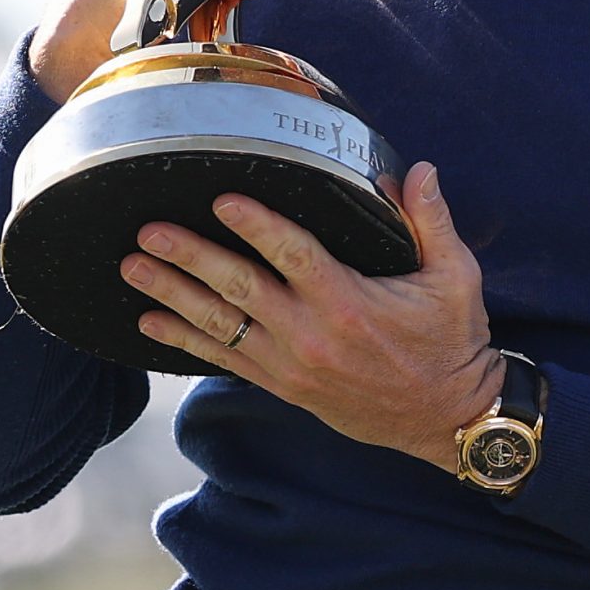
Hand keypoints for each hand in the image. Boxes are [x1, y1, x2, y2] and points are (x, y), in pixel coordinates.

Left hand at [119, 162, 502, 468]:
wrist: (445, 419)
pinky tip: (149, 324)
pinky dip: (183, 342)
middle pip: (239, 288)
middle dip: (190, 257)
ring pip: (221, 325)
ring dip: (173, 295)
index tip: (221, 199)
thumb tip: (418, 170)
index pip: (293, 254)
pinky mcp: (284, 385)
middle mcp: (312, 335)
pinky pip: (225, 360)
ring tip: (133, 268)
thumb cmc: (451, 342)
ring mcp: (292, 365)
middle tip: (149, 232)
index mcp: (350, 302)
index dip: (255, 225)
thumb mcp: (456, 278)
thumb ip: (433, 221)